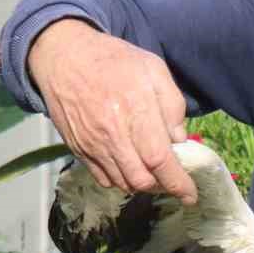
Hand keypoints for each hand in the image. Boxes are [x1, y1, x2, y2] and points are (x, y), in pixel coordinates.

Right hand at [26, 18, 197, 202]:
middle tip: (171, 178)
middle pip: (142, 180)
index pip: (160, 160)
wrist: (63, 56)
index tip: (190, 195)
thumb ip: (172, 104)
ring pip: (122, 183)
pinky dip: (119, 180)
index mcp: (136, 111)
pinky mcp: (78, 149)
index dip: (178, 183)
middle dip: (161, 186)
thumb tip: (178, 140)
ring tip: (151, 172)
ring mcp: (92, 144)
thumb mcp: (153, 68)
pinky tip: (128, 166)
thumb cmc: (113, 60)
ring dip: (141, 184)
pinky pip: (102, 178)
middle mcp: (113, 134)